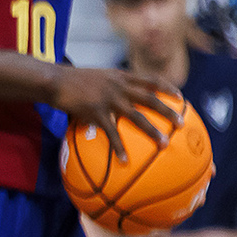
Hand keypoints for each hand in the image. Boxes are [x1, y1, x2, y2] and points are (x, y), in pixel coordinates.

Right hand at [50, 70, 179, 144]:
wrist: (54, 80)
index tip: (180, 97)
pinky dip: (119, 147)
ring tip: (164, 143)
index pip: (150, 79)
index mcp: (121, 76)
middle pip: (150, 99)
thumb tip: (122, 95)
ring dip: (152, 131)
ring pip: (137, 116)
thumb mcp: (98, 76)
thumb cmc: (73, 80)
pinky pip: (111, 132)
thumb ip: (113, 83)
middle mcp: (119, 87)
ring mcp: (109, 99)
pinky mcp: (96, 112)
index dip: (167, 87)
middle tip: (182, 123)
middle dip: (168, 111)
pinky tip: (125, 160)